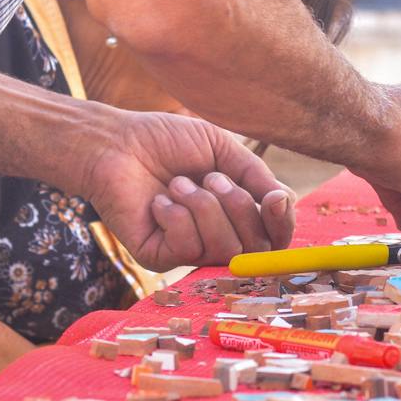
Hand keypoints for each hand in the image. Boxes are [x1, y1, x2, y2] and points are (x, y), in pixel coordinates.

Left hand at [76, 109, 295, 268]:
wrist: (118, 143)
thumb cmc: (168, 142)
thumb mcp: (224, 151)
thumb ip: (257, 176)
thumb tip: (282, 201)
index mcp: (236, 213)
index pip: (274, 237)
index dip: (282, 224)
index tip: (274, 199)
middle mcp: (216, 237)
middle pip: (256, 247)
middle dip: (238, 205)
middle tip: (211, 177)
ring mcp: (188, 251)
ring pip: (224, 249)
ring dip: (204, 207)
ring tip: (178, 184)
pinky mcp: (159, 258)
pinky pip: (188, 248)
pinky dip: (176, 216)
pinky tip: (158, 201)